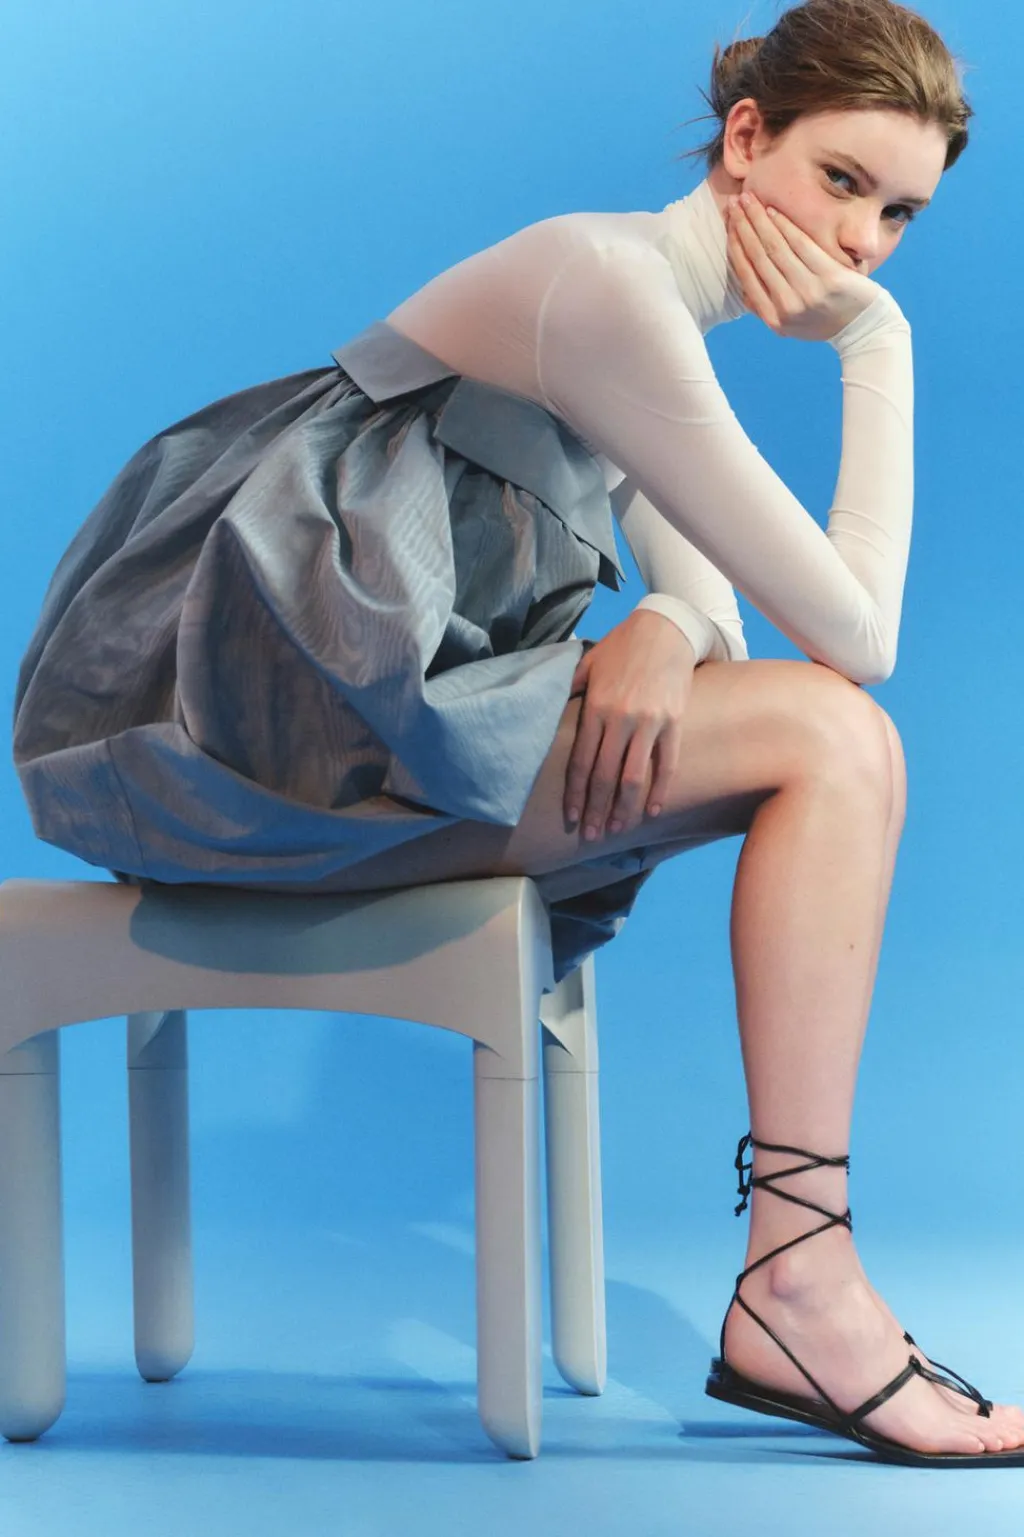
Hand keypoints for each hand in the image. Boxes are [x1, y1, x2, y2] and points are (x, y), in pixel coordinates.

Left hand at [564, 610, 696, 840]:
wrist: (666, 629)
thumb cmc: (622, 647)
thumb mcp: (588, 664)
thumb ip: (570, 689)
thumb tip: (548, 707)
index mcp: (595, 708)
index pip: (581, 761)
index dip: (575, 793)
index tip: (571, 817)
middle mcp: (620, 719)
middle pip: (604, 776)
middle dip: (596, 809)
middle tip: (591, 835)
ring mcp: (649, 723)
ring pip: (633, 776)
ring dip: (624, 808)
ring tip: (616, 828)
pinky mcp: (673, 722)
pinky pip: (666, 764)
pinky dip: (659, 790)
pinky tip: (652, 811)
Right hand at [726, 190, 881, 342]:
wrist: (861, 328)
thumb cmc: (823, 321)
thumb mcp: (789, 327)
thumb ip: (766, 309)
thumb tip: (744, 290)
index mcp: (773, 318)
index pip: (747, 276)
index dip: (735, 247)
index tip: (729, 226)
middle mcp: (787, 305)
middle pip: (759, 258)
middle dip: (743, 227)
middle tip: (734, 204)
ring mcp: (809, 291)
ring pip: (776, 249)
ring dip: (759, 220)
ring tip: (748, 199)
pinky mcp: (829, 277)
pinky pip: (802, 246)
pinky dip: (785, 226)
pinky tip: (772, 211)